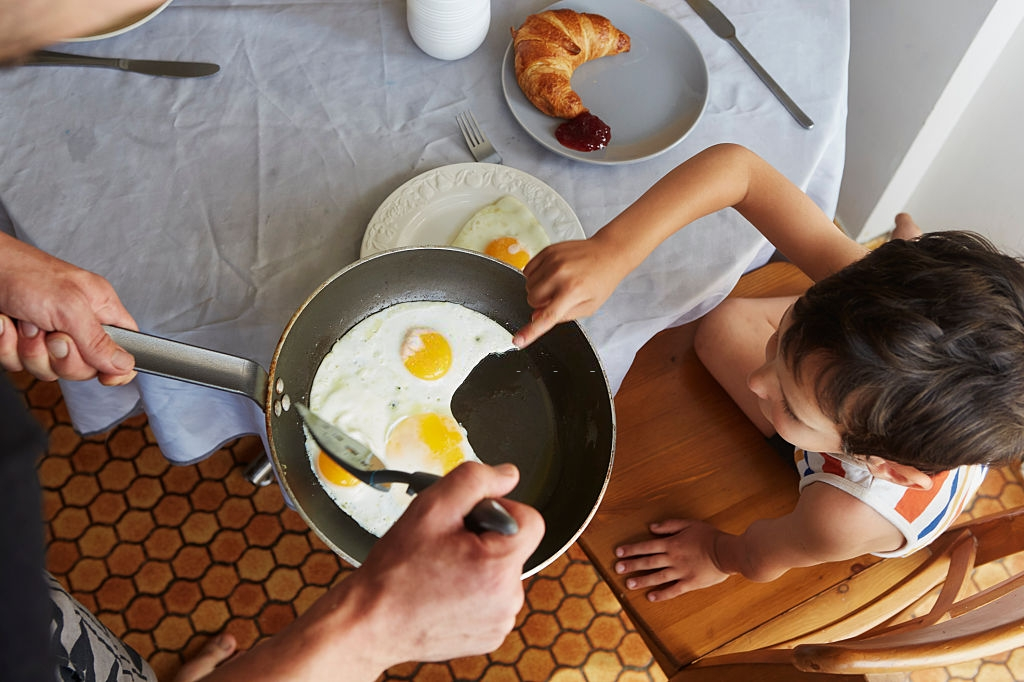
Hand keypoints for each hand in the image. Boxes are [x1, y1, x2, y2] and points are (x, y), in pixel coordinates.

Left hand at [0, 234, 136, 384]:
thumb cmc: (28, 274)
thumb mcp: (70, 308)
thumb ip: (98, 341)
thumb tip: (124, 365)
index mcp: (102, 311)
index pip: (126, 348)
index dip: (119, 367)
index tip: (105, 377)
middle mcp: (78, 327)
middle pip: (85, 369)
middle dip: (61, 356)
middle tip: (53, 333)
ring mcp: (49, 338)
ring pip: (48, 370)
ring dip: (30, 349)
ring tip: (27, 320)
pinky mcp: (22, 343)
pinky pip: (18, 364)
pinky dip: (8, 346)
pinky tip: (8, 323)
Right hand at [212, 462, 546, 681]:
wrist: (370, 623)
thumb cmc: (396, 571)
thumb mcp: (432, 508)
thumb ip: (475, 480)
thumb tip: (508, 474)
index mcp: (500, 566)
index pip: (531, 519)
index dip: (499, 509)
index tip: (468, 519)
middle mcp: (509, 598)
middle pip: (514, 546)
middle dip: (484, 538)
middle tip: (446, 545)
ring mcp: (500, 621)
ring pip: (503, 573)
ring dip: (479, 565)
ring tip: (441, 570)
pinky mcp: (490, 636)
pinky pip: (493, 599)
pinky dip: (474, 591)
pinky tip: (443, 591)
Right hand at [514, 238, 626, 347]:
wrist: (608, 253)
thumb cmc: (601, 280)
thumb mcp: (588, 307)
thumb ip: (562, 315)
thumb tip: (537, 318)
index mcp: (572, 292)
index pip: (546, 316)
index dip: (530, 332)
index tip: (518, 340)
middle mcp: (560, 274)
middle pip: (531, 299)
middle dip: (540, 303)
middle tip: (556, 298)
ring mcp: (552, 261)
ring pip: (528, 285)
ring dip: (538, 289)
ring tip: (556, 284)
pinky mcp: (548, 251)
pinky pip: (527, 269)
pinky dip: (535, 276)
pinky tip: (550, 275)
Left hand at [614, 519, 730, 600]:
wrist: (727, 552)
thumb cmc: (709, 536)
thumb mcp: (689, 524)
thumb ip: (669, 526)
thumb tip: (652, 528)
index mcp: (672, 543)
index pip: (647, 546)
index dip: (632, 549)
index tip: (619, 552)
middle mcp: (673, 558)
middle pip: (648, 562)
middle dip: (631, 565)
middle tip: (617, 569)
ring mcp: (681, 572)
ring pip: (657, 577)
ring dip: (642, 580)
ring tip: (628, 584)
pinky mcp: (690, 583)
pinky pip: (673, 590)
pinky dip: (662, 594)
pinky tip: (651, 597)